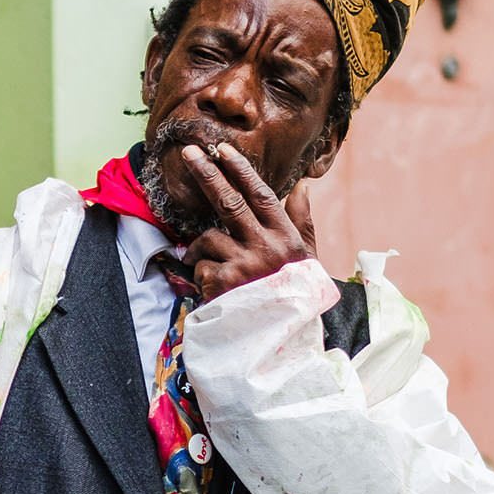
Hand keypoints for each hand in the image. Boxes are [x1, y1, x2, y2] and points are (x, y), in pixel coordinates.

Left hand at [180, 143, 319, 299]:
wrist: (284, 342)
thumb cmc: (294, 296)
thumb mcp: (306, 259)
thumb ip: (302, 221)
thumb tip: (302, 184)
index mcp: (286, 238)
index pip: (261, 195)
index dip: (240, 170)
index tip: (222, 150)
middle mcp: (267, 247)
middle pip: (230, 202)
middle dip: (207, 173)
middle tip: (188, 151)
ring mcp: (244, 265)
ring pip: (207, 238)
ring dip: (201, 251)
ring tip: (212, 268)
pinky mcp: (223, 284)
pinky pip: (199, 267)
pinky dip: (202, 276)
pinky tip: (216, 291)